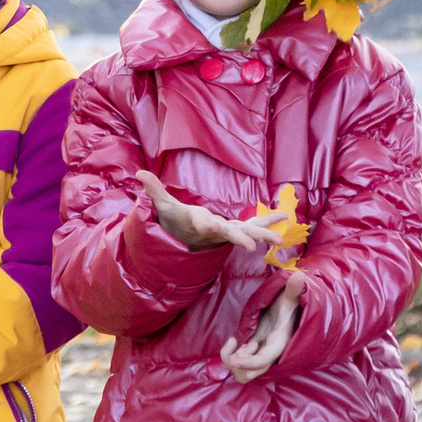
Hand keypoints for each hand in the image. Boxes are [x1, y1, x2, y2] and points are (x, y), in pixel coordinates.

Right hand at [138, 172, 289, 254]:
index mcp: (197, 222)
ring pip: (245, 233)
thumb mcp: (162, 205)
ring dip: (262, 235)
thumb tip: (139, 174)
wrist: (182, 239)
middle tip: (252, 247)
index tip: (213, 226)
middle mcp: (214, 231)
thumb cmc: (173, 220)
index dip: (207, 226)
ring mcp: (226, 233)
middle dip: (240, 239)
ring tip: (279, 239)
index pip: (202, 224)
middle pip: (228, 234)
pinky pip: (253, 225)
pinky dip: (267, 222)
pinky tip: (282, 217)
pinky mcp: (234, 230)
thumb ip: (153, 190)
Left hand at [221, 270, 304, 383]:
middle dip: (238, 364)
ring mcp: (258, 353)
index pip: (264, 360)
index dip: (249, 363)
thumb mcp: (289, 297)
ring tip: (235, 342)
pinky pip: (238, 362)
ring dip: (233, 360)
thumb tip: (299, 277)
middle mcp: (267, 353)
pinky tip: (233, 340)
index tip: (234, 359)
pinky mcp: (250, 351)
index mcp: (277, 343)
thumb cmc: (288, 304)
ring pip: (243, 372)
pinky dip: (231, 354)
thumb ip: (292, 290)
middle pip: (250, 374)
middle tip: (237, 344)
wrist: (287, 310)